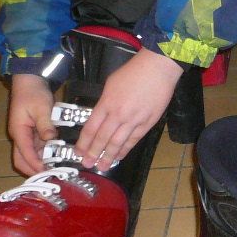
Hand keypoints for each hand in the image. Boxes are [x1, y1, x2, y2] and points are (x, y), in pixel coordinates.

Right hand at [9, 74, 57, 175]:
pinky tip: (56, 156)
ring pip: (29, 154)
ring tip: (55, 169)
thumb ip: (45, 123)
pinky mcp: (32, 131)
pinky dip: (44, 153)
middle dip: (33, 169)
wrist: (30, 81)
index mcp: (19, 131)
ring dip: (39, 162)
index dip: (34, 164)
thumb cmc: (33, 93)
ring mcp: (26, 134)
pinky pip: (37, 146)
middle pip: (22, 158)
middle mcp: (20, 136)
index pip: (24, 153)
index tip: (45, 172)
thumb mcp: (41, 107)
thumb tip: (50, 138)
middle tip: (50, 175)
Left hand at [74, 48, 182, 171]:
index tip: (78, 152)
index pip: (91, 128)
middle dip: (93, 153)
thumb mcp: (110, 84)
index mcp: (106, 103)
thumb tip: (101, 117)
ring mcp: (134, 120)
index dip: (84, 143)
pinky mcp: (148, 122)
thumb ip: (105, 102)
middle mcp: (118, 114)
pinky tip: (120, 156)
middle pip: (103, 138)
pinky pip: (134, 140)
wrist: (157, 69)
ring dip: (109, 156)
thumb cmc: (133, 72)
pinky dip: (126, 149)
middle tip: (87, 164)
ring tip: (102, 167)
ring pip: (118, 143)